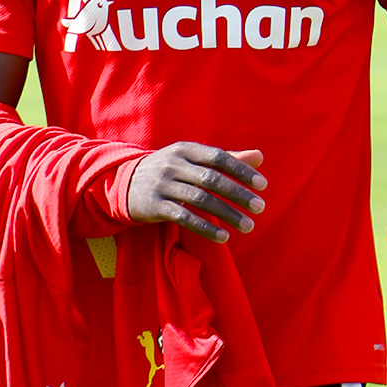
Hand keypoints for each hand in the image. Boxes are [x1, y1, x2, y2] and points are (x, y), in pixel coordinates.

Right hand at [126, 143, 266, 242]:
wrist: (124, 183)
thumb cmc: (169, 170)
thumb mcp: (192, 159)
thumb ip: (226, 158)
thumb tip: (260, 156)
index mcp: (185, 149)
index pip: (219, 157)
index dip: (241, 171)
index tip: (263, 185)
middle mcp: (173, 164)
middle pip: (212, 179)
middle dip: (238, 194)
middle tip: (260, 207)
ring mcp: (162, 185)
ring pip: (200, 200)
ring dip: (227, 214)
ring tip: (248, 225)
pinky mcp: (155, 206)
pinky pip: (184, 218)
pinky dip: (206, 228)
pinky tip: (224, 237)